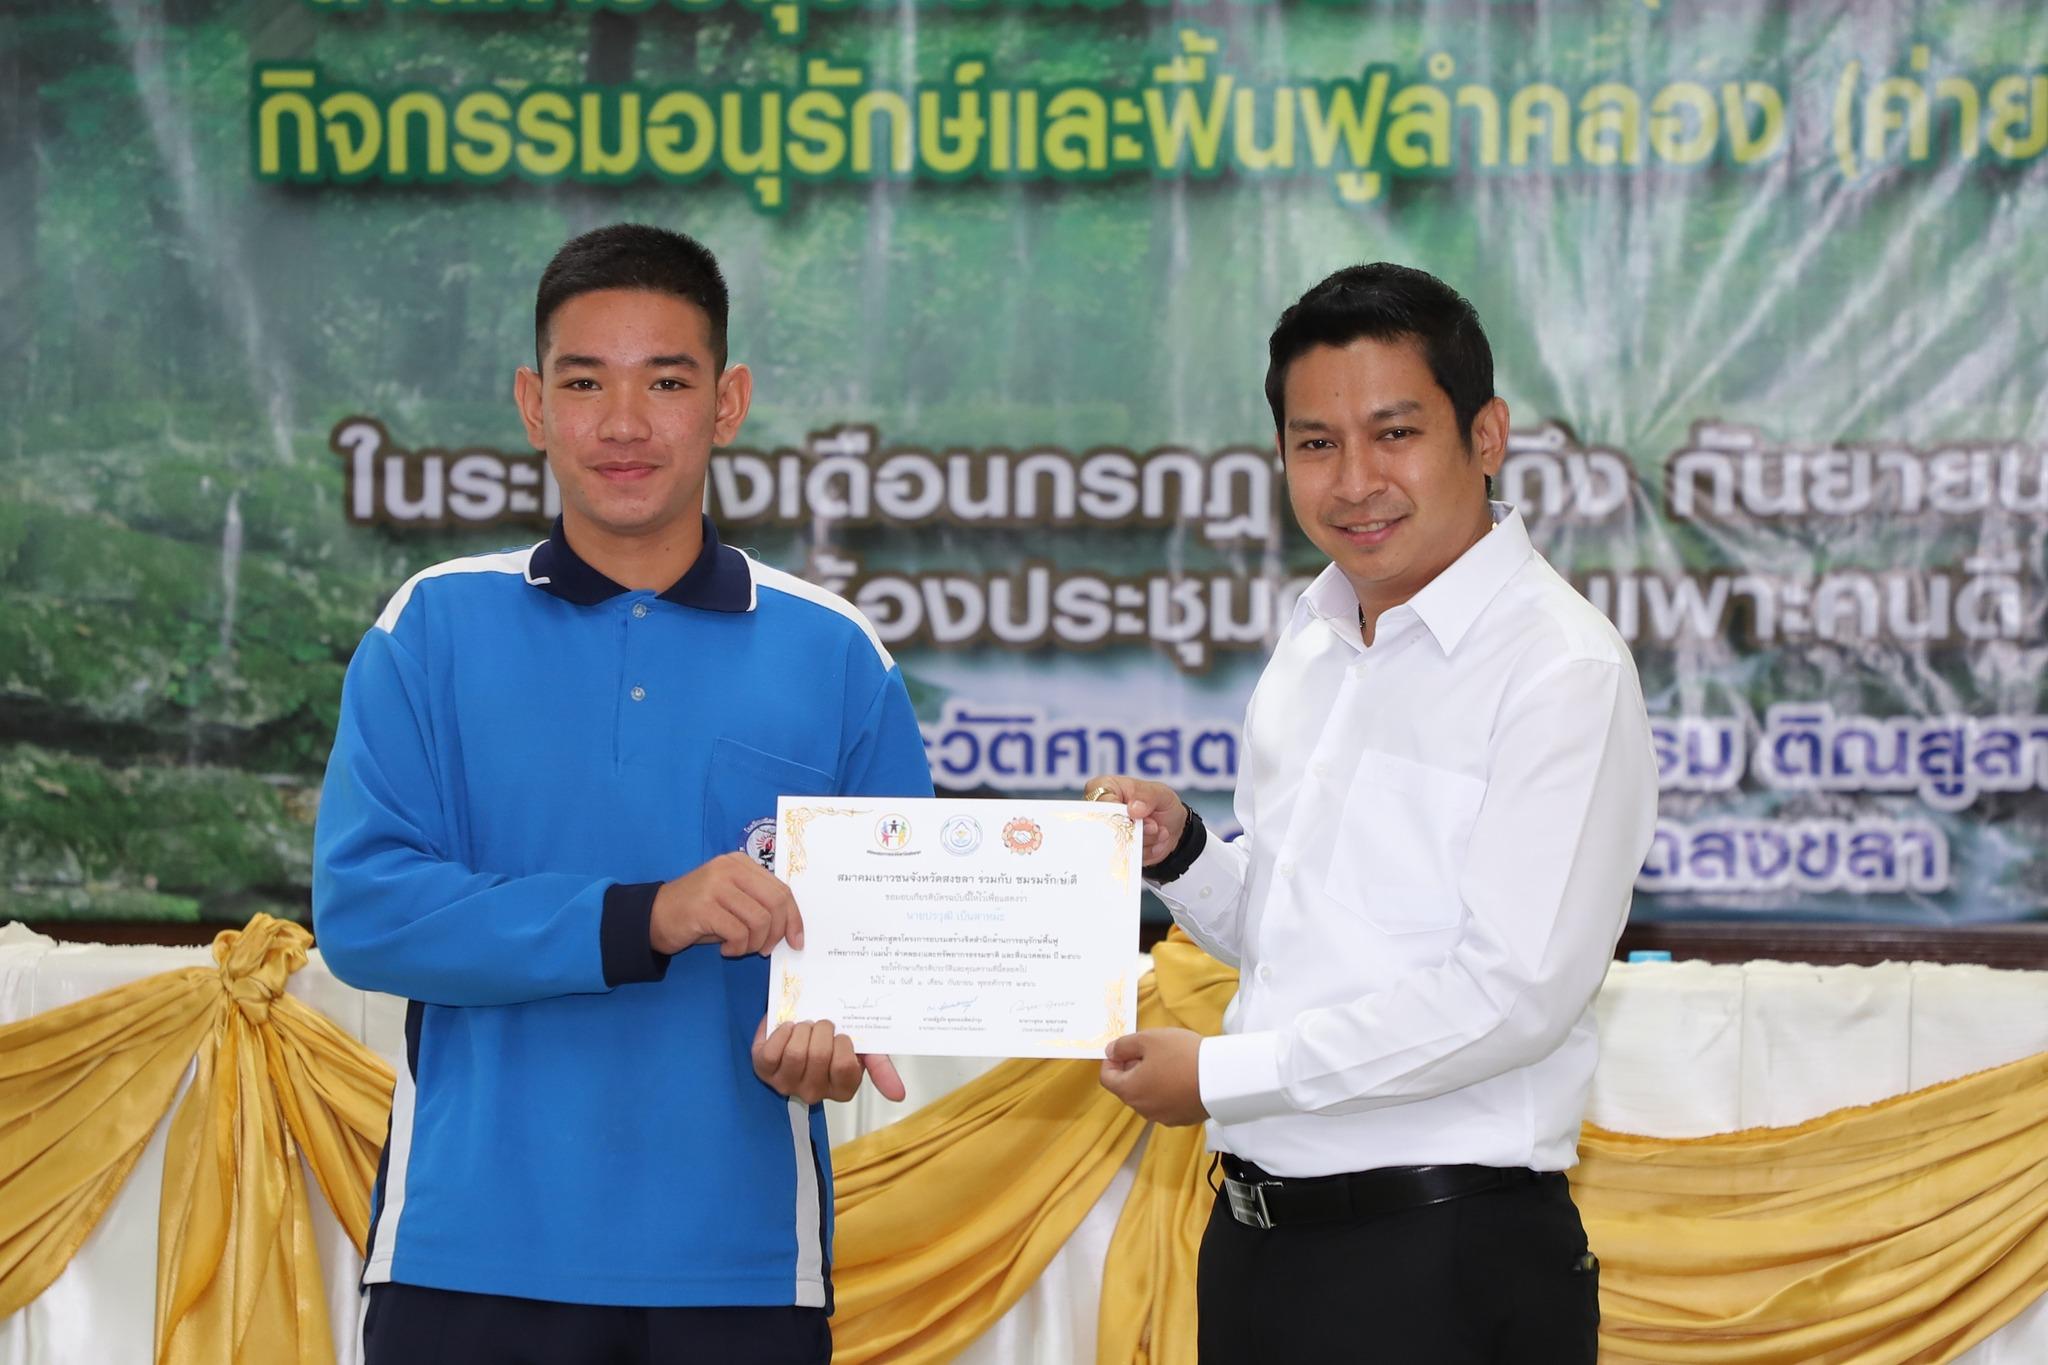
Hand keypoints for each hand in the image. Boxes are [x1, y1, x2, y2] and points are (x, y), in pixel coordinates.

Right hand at [650, 852, 803, 956]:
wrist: (652, 917)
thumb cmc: (697, 913)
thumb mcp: (732, 901)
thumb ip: (758, 904)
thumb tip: (791, 929)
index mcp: (740, 863)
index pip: (781, 889)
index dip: (793, 918)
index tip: (796, 941)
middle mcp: (729, 868)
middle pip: (775, 902)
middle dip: (776, 933)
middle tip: (764, 949)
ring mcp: (715, 885)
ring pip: (759, 920)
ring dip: (754, 944)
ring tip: (739, 948)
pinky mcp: (703, 907)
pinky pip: (738, 933)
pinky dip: (737, 948)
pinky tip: (725, 949)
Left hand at [751, 1017, 908, 1105]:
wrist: (803, 1020)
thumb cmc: (833, 1039)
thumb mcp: (863, 1049)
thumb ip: (882, 1069)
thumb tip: (900, 1096)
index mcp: (841, 1090)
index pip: (845, 1067)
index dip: (843, 1043)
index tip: (841, 1036)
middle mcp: (813, 1094)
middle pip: (819, 1056)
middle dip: (822, 1030)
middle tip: (822, 1026)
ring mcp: (786, 1084)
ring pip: (795, 1054)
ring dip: (803, 1029)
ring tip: (805, 1026)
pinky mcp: (762, 1070)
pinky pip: (771, 1051)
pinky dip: (781, 1032)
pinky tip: (788, 1028)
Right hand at [1083, 775, 1186, 866]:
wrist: (1173, 826)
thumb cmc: (1159, 802)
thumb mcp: (1160, 792)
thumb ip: (1147, 796)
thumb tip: (1133, 808)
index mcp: (1103, 789)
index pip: (1100, 803)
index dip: (1119, 812)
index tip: (1136, 815)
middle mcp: (1100, 813)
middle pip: (1106, 828)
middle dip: (1135, 830)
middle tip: (1154, 826)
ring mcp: (1107, 835)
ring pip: (1119, 845)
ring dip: (1145, 841)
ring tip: (1157, 830)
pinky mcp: (1116, 853)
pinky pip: (1128, 858)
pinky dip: (1147, 852)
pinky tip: (1155, 842)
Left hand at [1099, 1027, 1207, 1125]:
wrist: (1220, 1078)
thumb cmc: (1181, 1055)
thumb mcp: (1149, 1039)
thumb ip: (1123, 1045)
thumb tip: (1110, 1052)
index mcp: (1130, 1090)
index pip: (1107, 1078)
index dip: (1111, 1061)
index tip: (1125, 1048)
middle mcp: (1143, 1109)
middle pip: (1127, 1088)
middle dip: (1133, 1069)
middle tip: (1151, 1051)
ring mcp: (1163, 1117)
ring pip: (1148, 1096)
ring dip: (1151, 1080)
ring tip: (1170, 1062)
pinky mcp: (1182, 1119)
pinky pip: (1166, 1103)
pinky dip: (1168, 1091)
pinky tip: (1183, 1077)